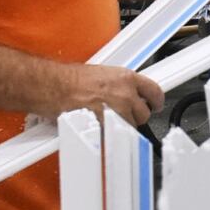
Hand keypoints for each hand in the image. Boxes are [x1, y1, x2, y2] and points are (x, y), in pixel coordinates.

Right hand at [47, 63, 164, 126]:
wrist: (52, 87)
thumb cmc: (69, 79)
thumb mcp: (102, 73)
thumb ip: (119, 85)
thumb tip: (127, 92)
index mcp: (126, 78)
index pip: (155, 92)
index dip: (156, 101)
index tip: (155, 104)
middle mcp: (125, 95)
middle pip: (144, 113)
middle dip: (136, 116)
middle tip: (122, 115)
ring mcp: (116, 112)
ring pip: (130, 127)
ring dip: (121, 126)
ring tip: (105, 120)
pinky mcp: (106, 126)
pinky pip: (114, 136)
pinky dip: (109, 135)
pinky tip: (99, 128)